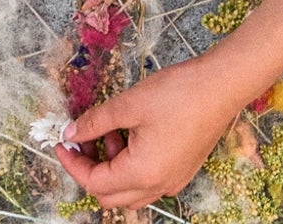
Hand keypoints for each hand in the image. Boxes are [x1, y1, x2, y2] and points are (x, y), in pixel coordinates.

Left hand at [57, 56, 250, 209]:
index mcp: (143, 173)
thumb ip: (96, 121)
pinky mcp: (180, 170)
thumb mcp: (129, 104)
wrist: (221, 86)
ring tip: (106, 131)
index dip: (73, 164)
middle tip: (80, 138)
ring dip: (110, 167)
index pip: (95, 184)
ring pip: (129, 191)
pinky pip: (146, 181)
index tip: (62, 142)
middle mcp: (159, 186)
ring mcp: (172, 181)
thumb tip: (72, 131)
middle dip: (89, 168)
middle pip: (110, 196)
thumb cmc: (178, 93)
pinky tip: (128, 134)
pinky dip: (129, 164)